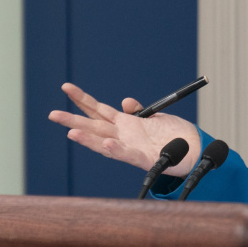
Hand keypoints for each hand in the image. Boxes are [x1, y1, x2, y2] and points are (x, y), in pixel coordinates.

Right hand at [48, 83, 201, 175]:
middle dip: (73, 120)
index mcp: (125, 125)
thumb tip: (125, 101)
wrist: (195, 151)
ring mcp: (132, 148)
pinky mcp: (146, 159)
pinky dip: (116, 150)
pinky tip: (105, 144)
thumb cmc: (174, 135)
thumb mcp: (154, 116)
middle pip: (94, 126)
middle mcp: (124, 137)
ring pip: (105, 143)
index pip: (98, 110)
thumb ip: (138, 110)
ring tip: (71, 132)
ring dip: (88, 139)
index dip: (83, 99)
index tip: (66, 87)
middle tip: (52, 114)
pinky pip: (128, 155)